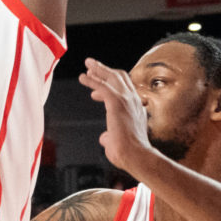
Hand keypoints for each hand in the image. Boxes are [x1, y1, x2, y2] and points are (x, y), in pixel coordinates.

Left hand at [78, 57, 151, 174]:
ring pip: (113, 78)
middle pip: (121, 79)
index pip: (126, 91)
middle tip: (92, 66)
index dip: (111, 87)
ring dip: (99, 70)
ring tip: (87, 63)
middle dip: (105, 71)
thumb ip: (110, 136)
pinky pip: (103, 86)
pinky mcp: (117, 103)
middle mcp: (135, 102)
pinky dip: (93, 80)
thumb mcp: (118, 142)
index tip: (95, 91)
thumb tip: (104, 138)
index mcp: (137, 109)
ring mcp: (128, 101)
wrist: (136, 156)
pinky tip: (83, 77)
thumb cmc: (127, 154)